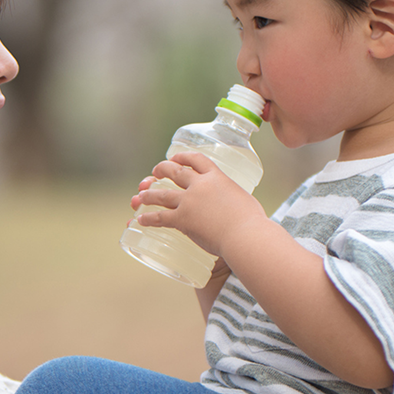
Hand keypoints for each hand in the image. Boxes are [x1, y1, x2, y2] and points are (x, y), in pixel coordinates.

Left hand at [130, 151, 264, 256]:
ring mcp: (189, 201)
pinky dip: (148, 218)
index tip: (175, 158)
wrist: (247, 236)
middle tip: (155, 172)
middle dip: (162, 169)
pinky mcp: (183, 219)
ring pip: (162, 194)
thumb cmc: (253, 223)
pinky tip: (140, 219)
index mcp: (217, 177)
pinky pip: (160, 217)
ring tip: (140, 196)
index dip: (183, 157)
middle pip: (174, 171)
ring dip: (149, 194)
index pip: (197, 160)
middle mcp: (200, 185)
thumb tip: (235, 208)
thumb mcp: (244, 200)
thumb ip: (233, 200)